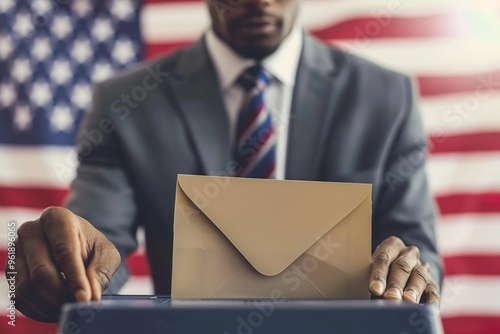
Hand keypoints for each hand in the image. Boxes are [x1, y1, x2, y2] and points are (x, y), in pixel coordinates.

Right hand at [5, 207, 120, 321]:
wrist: (74, 245)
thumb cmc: (91, 247)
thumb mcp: (106, 253)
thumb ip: (100, 271)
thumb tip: (90, 296)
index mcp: (57, 218)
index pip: (64, 251)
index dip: (75, 278)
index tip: (85, 298)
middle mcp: (30, 231)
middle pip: (41, 271)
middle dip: (61, 295)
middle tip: (79, 307)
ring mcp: (16, 251)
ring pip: (27, 288)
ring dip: (50, 305)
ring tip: (71, 308)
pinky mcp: (11, 271)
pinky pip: (19, 297)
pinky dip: (39, 309)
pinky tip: (57, 309)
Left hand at [369, 236, 439, 307]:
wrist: (403, 271)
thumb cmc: (381, 271)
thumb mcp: (372, 267)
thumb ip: (372, 278)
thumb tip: (369, 293)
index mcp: (391, 246)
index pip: (383, 258)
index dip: (379, 274)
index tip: (374, 289)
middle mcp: (408, 254)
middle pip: (402, 267)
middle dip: (396, 284)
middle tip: (390, 297)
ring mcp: (422, 268)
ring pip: (418, 277)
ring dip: (413, 291)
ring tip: (408, 301)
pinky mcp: (432, 284)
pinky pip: (433, 292)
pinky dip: (431, 302)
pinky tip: (427, 309)